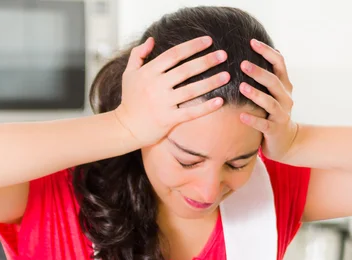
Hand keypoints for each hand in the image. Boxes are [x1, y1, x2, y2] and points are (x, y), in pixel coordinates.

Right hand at [114, 36, 229, 146]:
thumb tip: (152, 40)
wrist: (125, 128)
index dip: (192, 46)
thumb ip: (138, 54)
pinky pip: (190, 112)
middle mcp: (157, 85)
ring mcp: (163, 103)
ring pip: (191, 90)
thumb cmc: (129, 100)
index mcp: (149, 72)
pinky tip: (219, 101)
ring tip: (226, 76)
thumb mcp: (129, 73)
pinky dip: (205, 108)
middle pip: (186, 70)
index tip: (208, 41)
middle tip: (223, 55)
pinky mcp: (168, 119)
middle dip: (206, 61)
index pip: (174, 54)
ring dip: (210, 82)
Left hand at [238, 39, 298, 162]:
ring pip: (270, 102)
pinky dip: (253, 120)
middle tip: (243, 64)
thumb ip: (269, 75)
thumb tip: (261, 49)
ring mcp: (281, 115)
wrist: (285, 141)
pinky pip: (264, 124)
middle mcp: (286, 98)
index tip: (252, 42)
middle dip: (259, 72)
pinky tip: (241, 116)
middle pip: (274, 81)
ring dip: (256, 94)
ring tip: (241, 87)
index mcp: (285, 86)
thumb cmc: (273, 113)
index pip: (279, 63)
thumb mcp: (274, 93)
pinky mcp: (275, 130)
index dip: (267, 52)